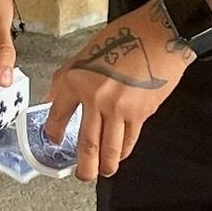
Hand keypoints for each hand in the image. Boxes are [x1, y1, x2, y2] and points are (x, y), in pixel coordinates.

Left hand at [45, 0, 192, 181]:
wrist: (160, 35)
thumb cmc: (125, 36)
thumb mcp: (86, 51)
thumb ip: (67, 77)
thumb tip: (51, 97)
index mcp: (77, 80)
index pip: (58, 114)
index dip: (54, 131)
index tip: (54, 139)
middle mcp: (95, 98)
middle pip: (86, 144)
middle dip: (84, 166)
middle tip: (82, 175)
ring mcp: (119, 108)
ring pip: (110, 148)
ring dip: (106, 165)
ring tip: (103, 172)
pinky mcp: (141, 113)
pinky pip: (129, 139)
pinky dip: (125, 150)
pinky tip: (121, 155)